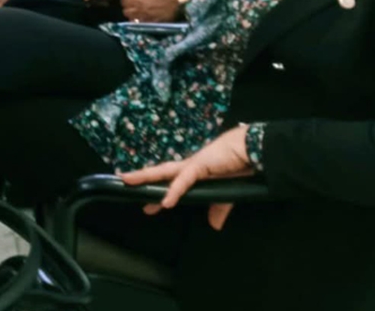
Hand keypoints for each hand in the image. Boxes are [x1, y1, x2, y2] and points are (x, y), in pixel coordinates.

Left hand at [116, 0, 178, 21]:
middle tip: (134, 1)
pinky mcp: (154, 23)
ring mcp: (147, 19)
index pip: (122, 1)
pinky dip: (141, 20)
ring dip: (133, 14)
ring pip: (132, 19)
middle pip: (125, 11)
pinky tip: (146, 14)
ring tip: (139, 8)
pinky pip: (142, 24)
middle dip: (127, 6)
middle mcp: (140, 11)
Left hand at [120, 125, 254, 230]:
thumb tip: (214, 225)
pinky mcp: (199, 166)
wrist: (251, 149)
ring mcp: (192, 165)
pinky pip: (184, 180)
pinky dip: (174, 191)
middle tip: (124, 183)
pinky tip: (165, 202)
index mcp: (193, 172)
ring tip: (128, 180)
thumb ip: (218, 208)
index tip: (146, 205)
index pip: (171, 183)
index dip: (158, 194)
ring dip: (146, 176)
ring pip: (164, 172)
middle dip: (142, 179)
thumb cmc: (238, 165)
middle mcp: (188, 167)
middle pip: (160, 173)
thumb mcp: (226, 194)